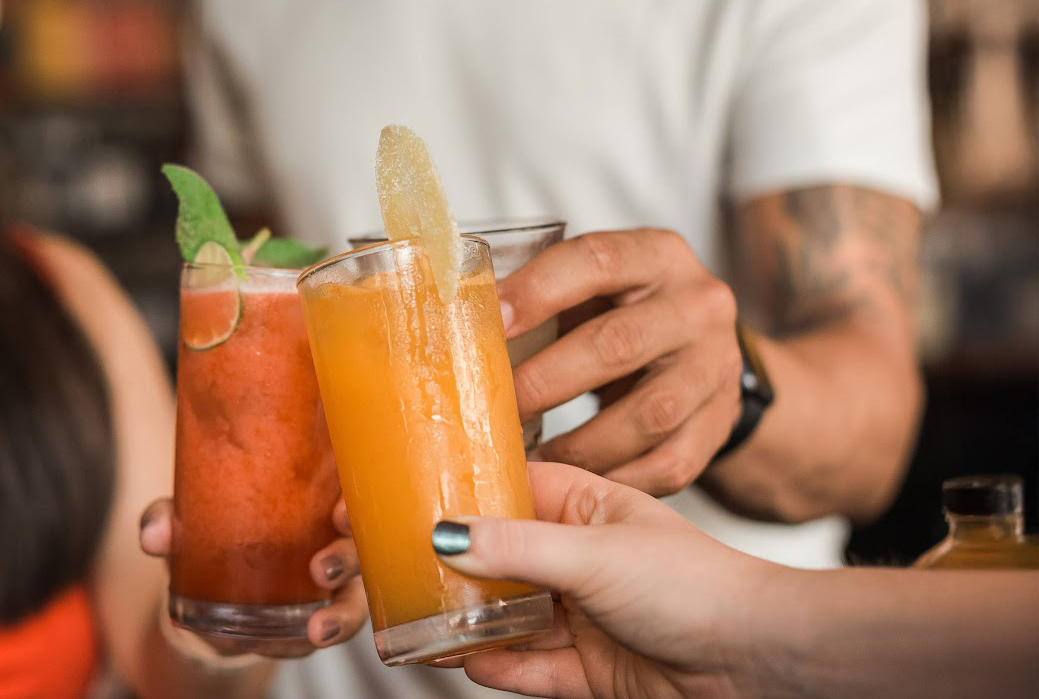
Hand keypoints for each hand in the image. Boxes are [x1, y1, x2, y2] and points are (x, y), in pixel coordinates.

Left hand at [138, 497, 367, 656]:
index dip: (355, 503)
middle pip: (362, 548)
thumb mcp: (188, 522)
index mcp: (312, 503)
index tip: (340, 512)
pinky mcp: (315, 624)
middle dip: (348, 559)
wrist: (206, 590)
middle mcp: (331, 544)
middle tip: (323, 568)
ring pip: (355, 601)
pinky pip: (326, 634)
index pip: (347, 495)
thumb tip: (154, 535)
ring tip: (316, 628)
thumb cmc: (211, 535)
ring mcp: (329, 590)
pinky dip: (310, 642)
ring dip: (341, 616)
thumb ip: (169, 520)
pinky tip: (295, 645)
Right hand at [436, 462, 774, 698]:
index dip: (464, 494)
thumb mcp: (593, 554)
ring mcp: (587, 617)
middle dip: (456, 568)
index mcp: (589, 509)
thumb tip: (447, 534)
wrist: (760, 662)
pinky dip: (500, 667)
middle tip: (400, 567)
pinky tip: (467, 661)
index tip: (409, 496)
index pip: (513, 490)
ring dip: (470, 624)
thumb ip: (516, 548)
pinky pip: (533, 669)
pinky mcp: (593, 670)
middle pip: (503, 561)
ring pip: (511, 619)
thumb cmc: (700, 587)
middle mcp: (583, 560)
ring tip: (421, 623)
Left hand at [498, 229, 740, 495]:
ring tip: (527, 459)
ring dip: (577, 446)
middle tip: (494, 408)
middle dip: (545, 380)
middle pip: (617, 343)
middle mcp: (697, 307)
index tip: (489, 321)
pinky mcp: (718, 426)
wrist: (703, 354)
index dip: (539, 290)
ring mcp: (714, 369)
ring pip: (646, 414)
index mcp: (657, 256)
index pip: (597, 261)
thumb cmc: (623, 314)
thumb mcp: (593, 287)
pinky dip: (613, 480)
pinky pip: (666, 465)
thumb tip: (448, 320)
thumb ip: (539, 295)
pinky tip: (573, 487)